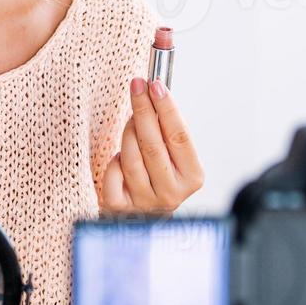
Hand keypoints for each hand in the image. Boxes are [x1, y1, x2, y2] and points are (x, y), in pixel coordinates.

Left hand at [99, 77, 202, 213]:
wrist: (143, 219)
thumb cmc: (158, 178)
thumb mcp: (173, 158)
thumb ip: (168, 132)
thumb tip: (156, 91)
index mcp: (192, 178)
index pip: (180, 136)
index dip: (167, 108)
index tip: (156, 85)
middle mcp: (172, 193)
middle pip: (154, 144)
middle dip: (144, 110)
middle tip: (137, 86)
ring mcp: (146, 203)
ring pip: (132, 156)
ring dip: (128, 132)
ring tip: (132, 119)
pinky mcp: (120, 208)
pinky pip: (114, 172)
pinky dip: (115, 159)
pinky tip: (121, 155)